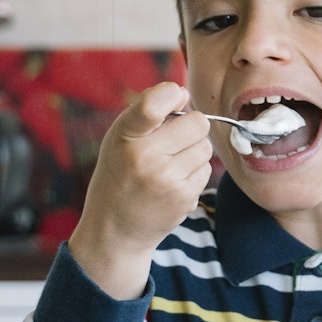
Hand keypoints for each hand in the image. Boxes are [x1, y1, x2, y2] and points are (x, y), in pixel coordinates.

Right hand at [68, 83, 212, 297]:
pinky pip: (206, 170)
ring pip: (206, 147)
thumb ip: (149, 111)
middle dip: (191, 127)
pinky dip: (195, 172)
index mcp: (125, 136)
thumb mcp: (120, 138)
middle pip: (198, 123)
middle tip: (173, 139)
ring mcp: (167, 179)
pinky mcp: (184, 197)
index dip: (170, 94)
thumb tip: (183, 93)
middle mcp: (145, 157)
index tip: (175, 96)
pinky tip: (173, 181)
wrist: (115, 228)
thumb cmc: (121, 172)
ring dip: (194, 151)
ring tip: (170, 163)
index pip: (152, 105)